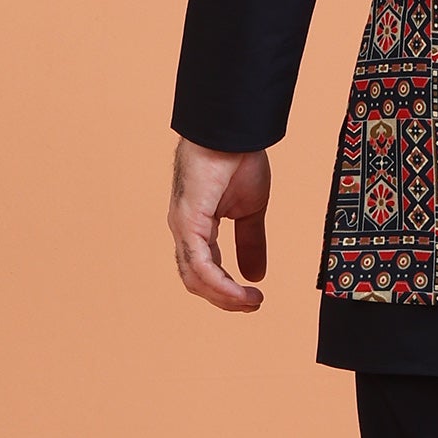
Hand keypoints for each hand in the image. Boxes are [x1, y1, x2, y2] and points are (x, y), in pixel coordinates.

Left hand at [168, 138, 270, 310]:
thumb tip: (255, 274)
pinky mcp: (188, 221)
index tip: (253, 299)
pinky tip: (242, 291)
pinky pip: (200, 264)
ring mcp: (182, 227)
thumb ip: (250, 242)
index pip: (204, 271)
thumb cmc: (237, 160)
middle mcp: (184, 231)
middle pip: (196, 281)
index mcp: (196, 227)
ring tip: (250, 301)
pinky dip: (221, 284)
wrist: (234, 133)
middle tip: (251, 305)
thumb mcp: (251, 210)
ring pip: (195, 278)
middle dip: (225, 300)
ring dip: (224, 297)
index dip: (227, 290)